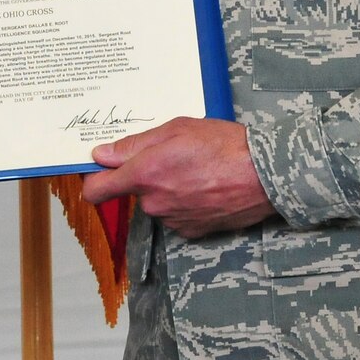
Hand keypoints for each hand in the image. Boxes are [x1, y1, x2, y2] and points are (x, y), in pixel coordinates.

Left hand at [80, 118, 273, 239]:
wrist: (265, 176)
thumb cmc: (225, 146)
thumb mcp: (177, 128)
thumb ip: (134, 144)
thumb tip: (102, 155)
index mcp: (145, 174)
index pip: (96, 191)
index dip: (94, 180)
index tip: (100, 170)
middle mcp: (153, 202)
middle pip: (132, 192)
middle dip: (145, 176)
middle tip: (172, 156)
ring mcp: (172, 220)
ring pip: (156, 203)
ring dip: (167, 189)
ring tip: (195, 170)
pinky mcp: (190, 231)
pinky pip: (175, 215)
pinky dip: (184, 203)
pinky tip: (204, 187)